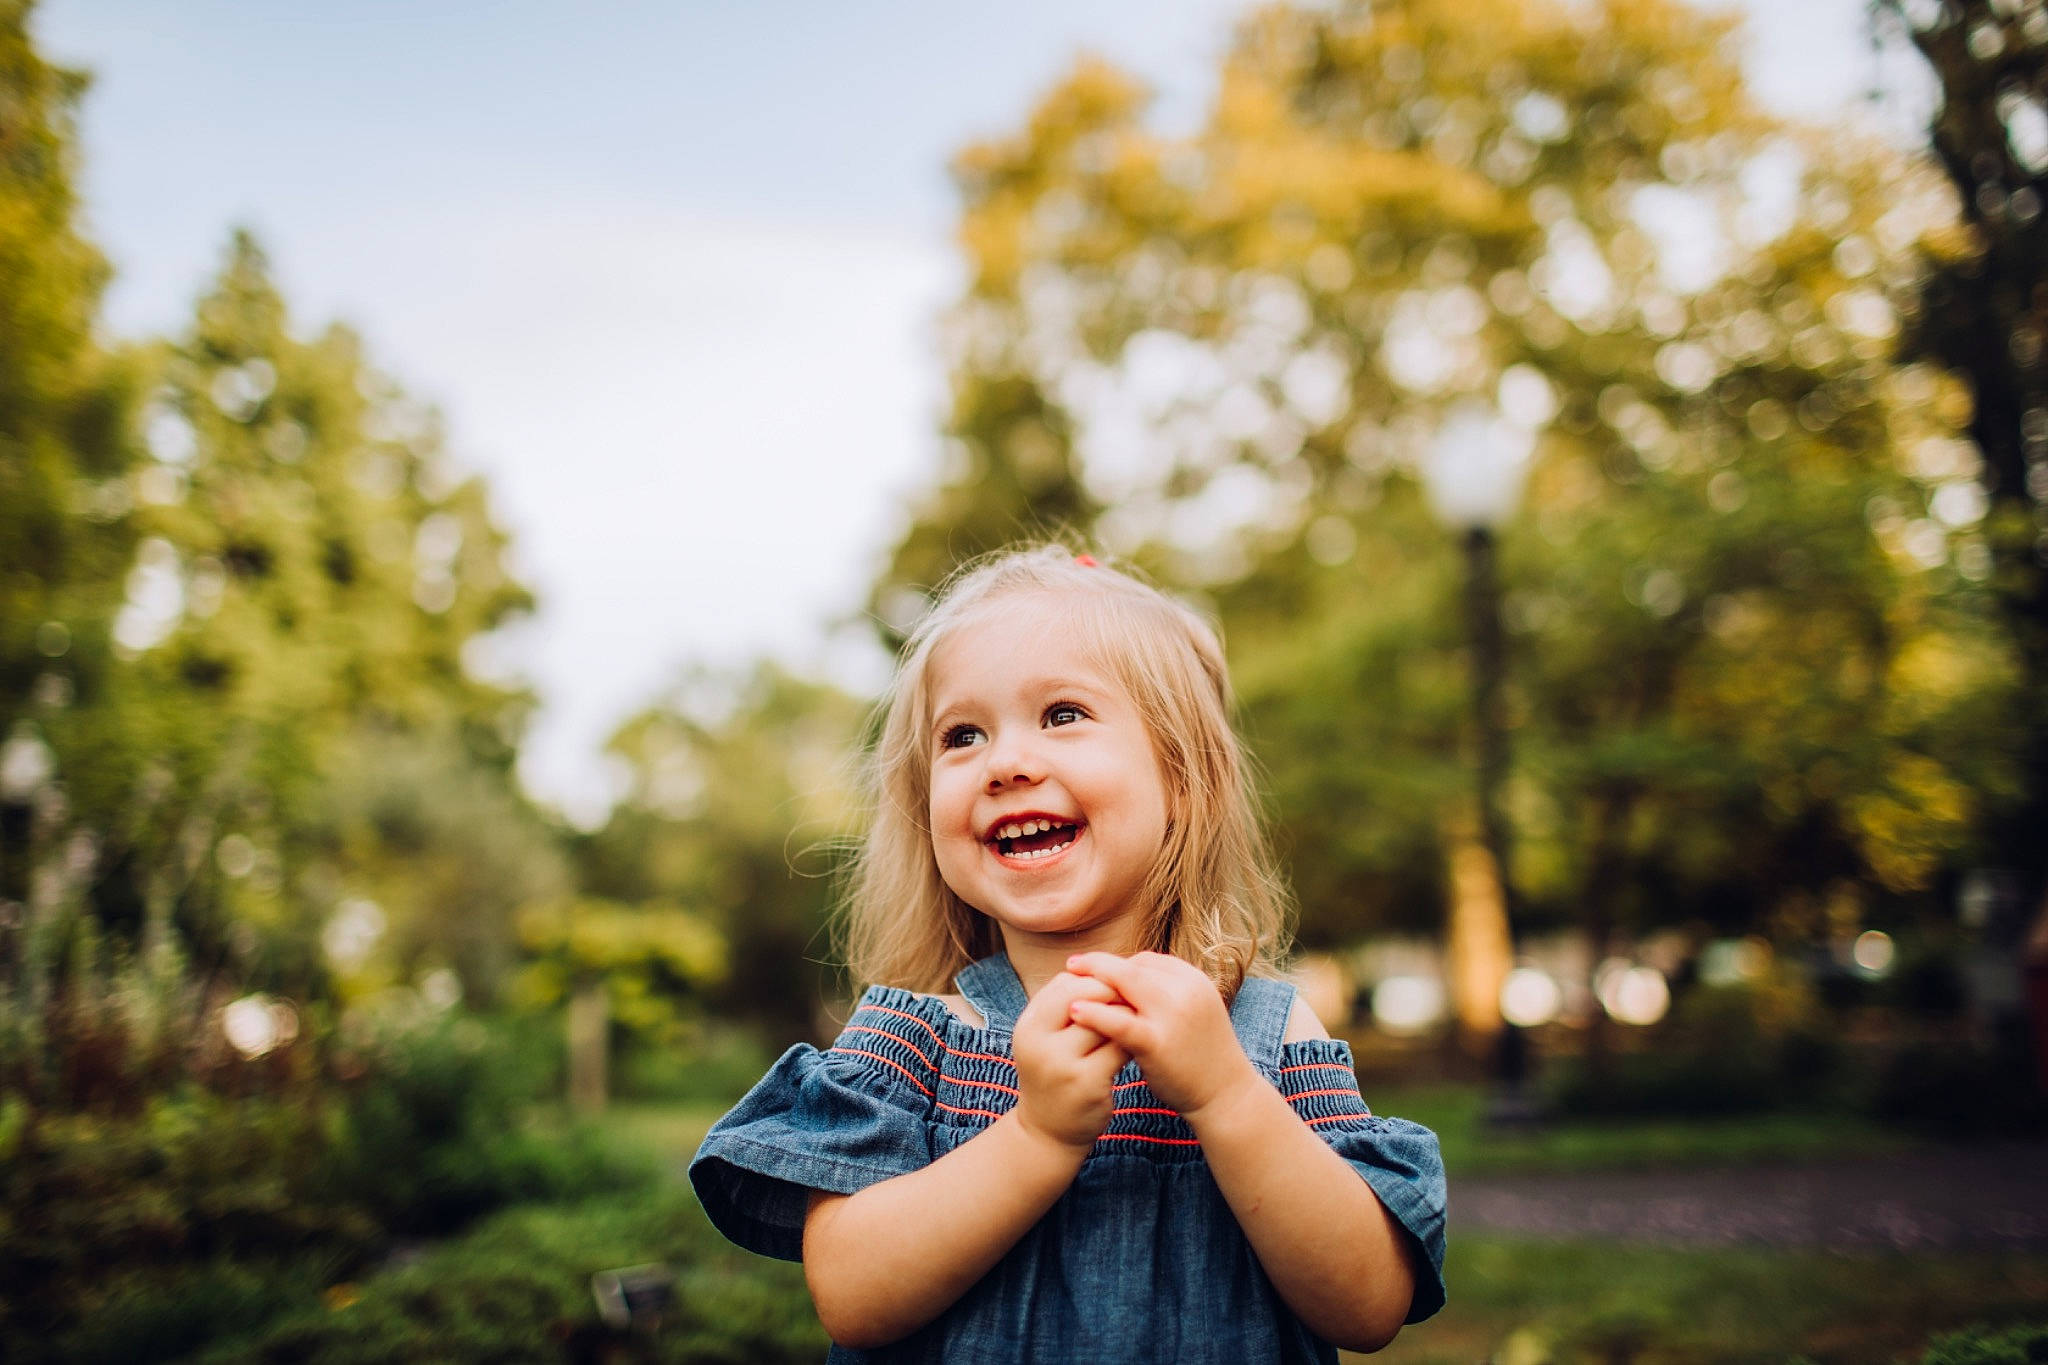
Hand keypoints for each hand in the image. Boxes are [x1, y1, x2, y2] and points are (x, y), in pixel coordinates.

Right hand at [1009, 971, 1129, 1153]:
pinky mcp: (1087, 1084)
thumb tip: (1108, 967)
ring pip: (1106, 1021)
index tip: (1118, 983)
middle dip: (1115, 992)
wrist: (1048, 1131)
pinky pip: (1120, 1048)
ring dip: (1128, 1015)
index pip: (1067, 983)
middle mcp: (1040, 1043)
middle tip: (1136, 996)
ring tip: (1141, 1016)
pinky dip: (1134, 1041)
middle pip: (1085, 997)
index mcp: (1029, 1025)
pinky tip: (1141, 1043)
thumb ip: (1069, 1005)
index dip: (1096, 978)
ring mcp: (1062, 1065)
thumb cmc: (1055, 1074)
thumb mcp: (1048, 1038)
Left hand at [1063, 951, 1260, 1118]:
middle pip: (1132, 967)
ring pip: (1124, 985)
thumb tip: (1128, 978)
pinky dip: (1094, 1014)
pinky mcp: (1157, 1042)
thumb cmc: (1202, 1055)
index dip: (1117, 965)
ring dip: (1090, 982)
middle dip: (1098, 964)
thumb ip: (1165, 994)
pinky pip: (1119, 1021)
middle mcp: (1185, 991)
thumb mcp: (1191, 1012)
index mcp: (1193, 980)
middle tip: (1071, 964)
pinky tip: (1074, 1012)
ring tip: (1064, 984)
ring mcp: (1172, 1015)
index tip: (1095, 971)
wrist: (1226, 1096)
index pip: (1146, 960)